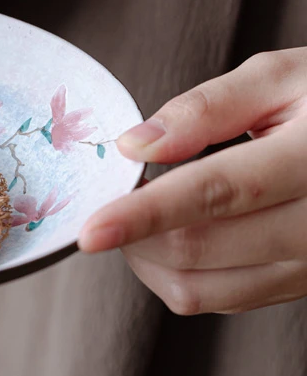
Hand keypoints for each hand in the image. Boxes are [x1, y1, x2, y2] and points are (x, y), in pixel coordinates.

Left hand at [79, 48, 306, 313]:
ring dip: (149, 258)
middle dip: (135, 232)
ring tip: (143, 211)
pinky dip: (179, 272)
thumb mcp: (279, 78)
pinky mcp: (301, 284)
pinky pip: (224, 297)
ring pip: (204, 289)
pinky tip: (175, 232)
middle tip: (116, 193)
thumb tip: (135, 144)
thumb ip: (206, 108)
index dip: (144, 214)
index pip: (214, 195)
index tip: (90, 229)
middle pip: (200, 251)